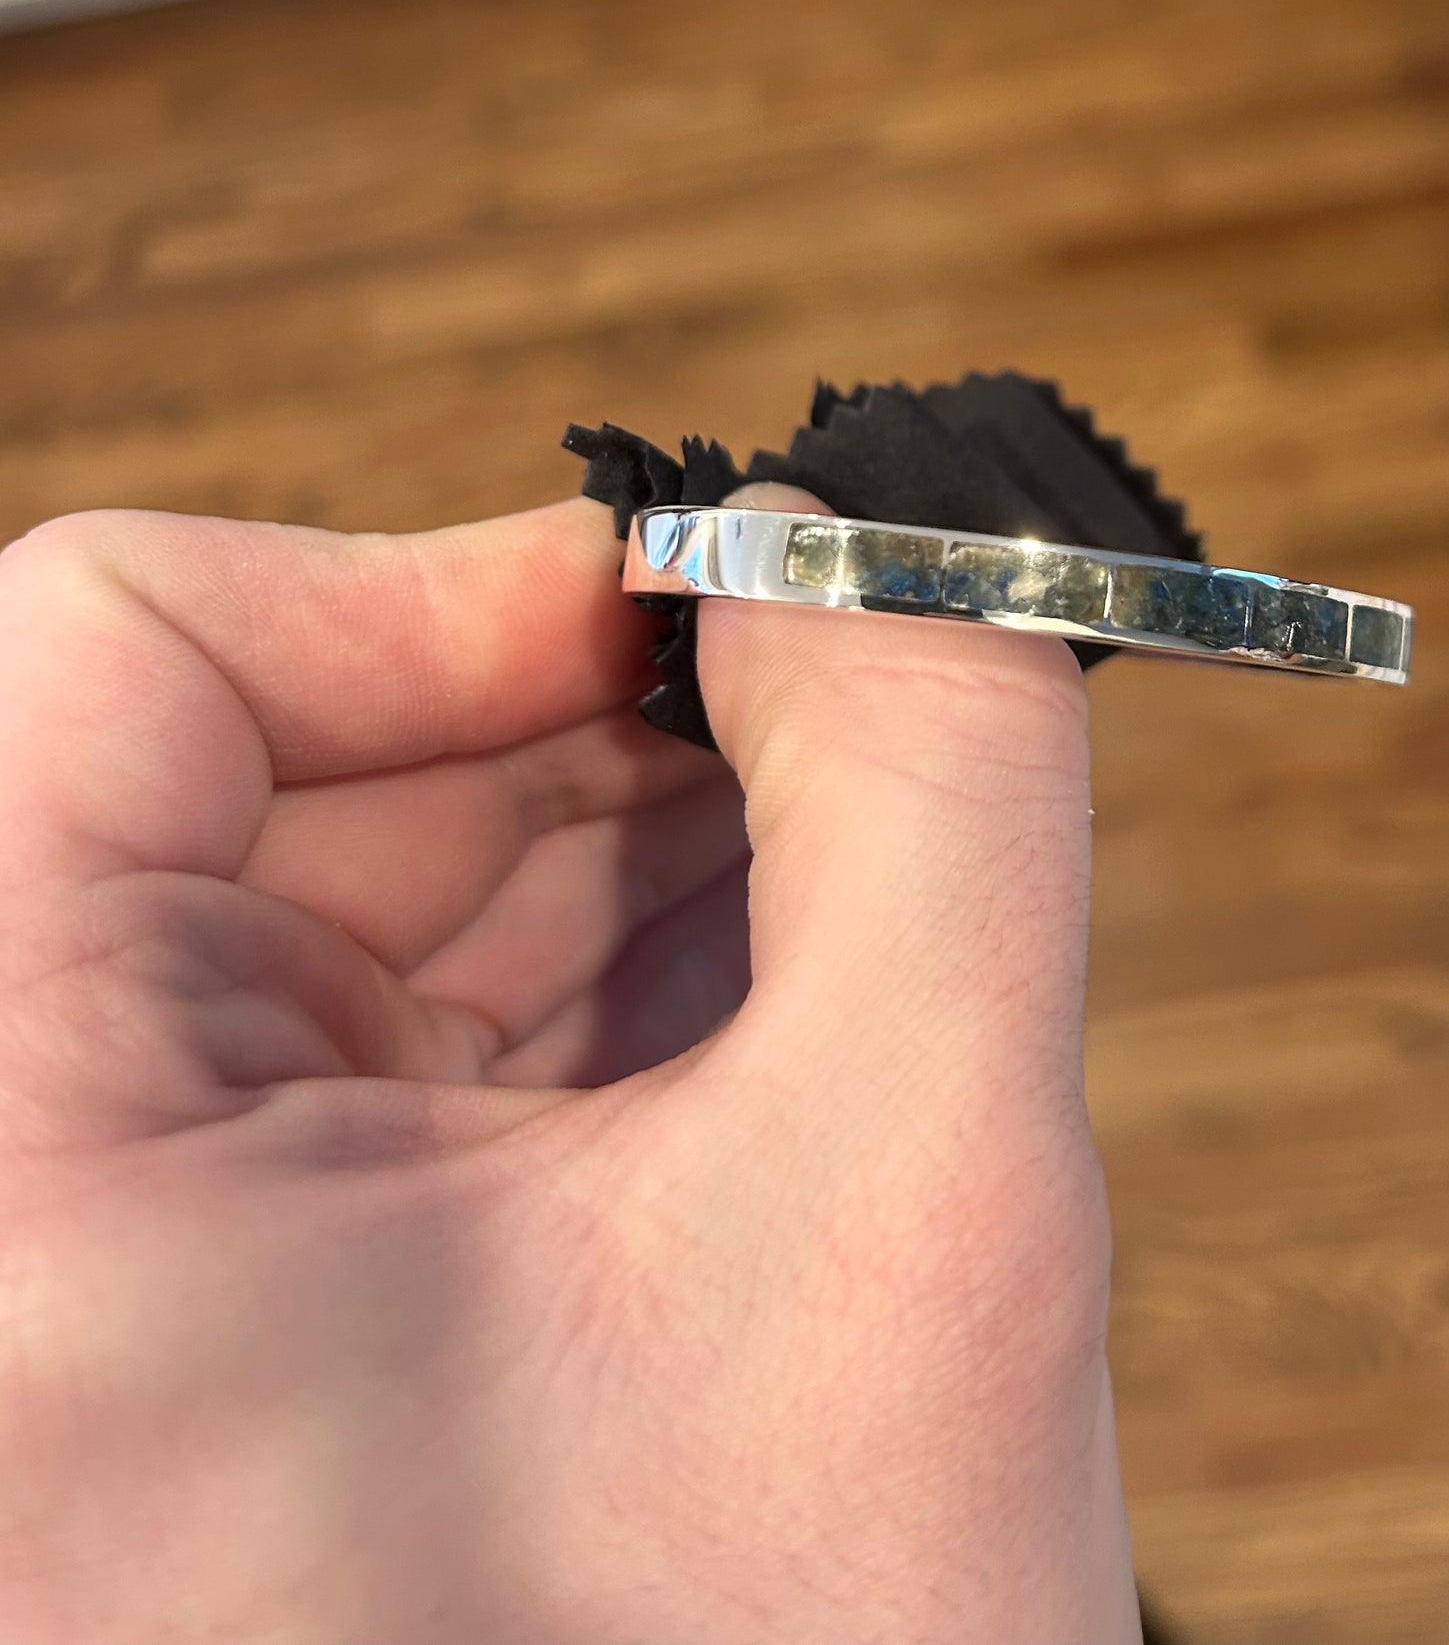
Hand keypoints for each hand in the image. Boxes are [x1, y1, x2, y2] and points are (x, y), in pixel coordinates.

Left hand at [0, 490, 1138, 1643]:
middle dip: (581, 757)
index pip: (121, 651)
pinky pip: (379, 1042)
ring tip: (819, 973)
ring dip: (606, 885)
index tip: (699, 646)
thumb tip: (874, 549)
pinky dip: (578, 1008)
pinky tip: (743, 1068)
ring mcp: (91, 1275)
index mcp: (6, 1201)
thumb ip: (936, 801)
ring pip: (342, 892)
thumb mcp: (917, 1226)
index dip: (441, 600)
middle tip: (836, 773)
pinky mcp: (197, 1319)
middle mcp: (2, 1227)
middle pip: (258, 769)